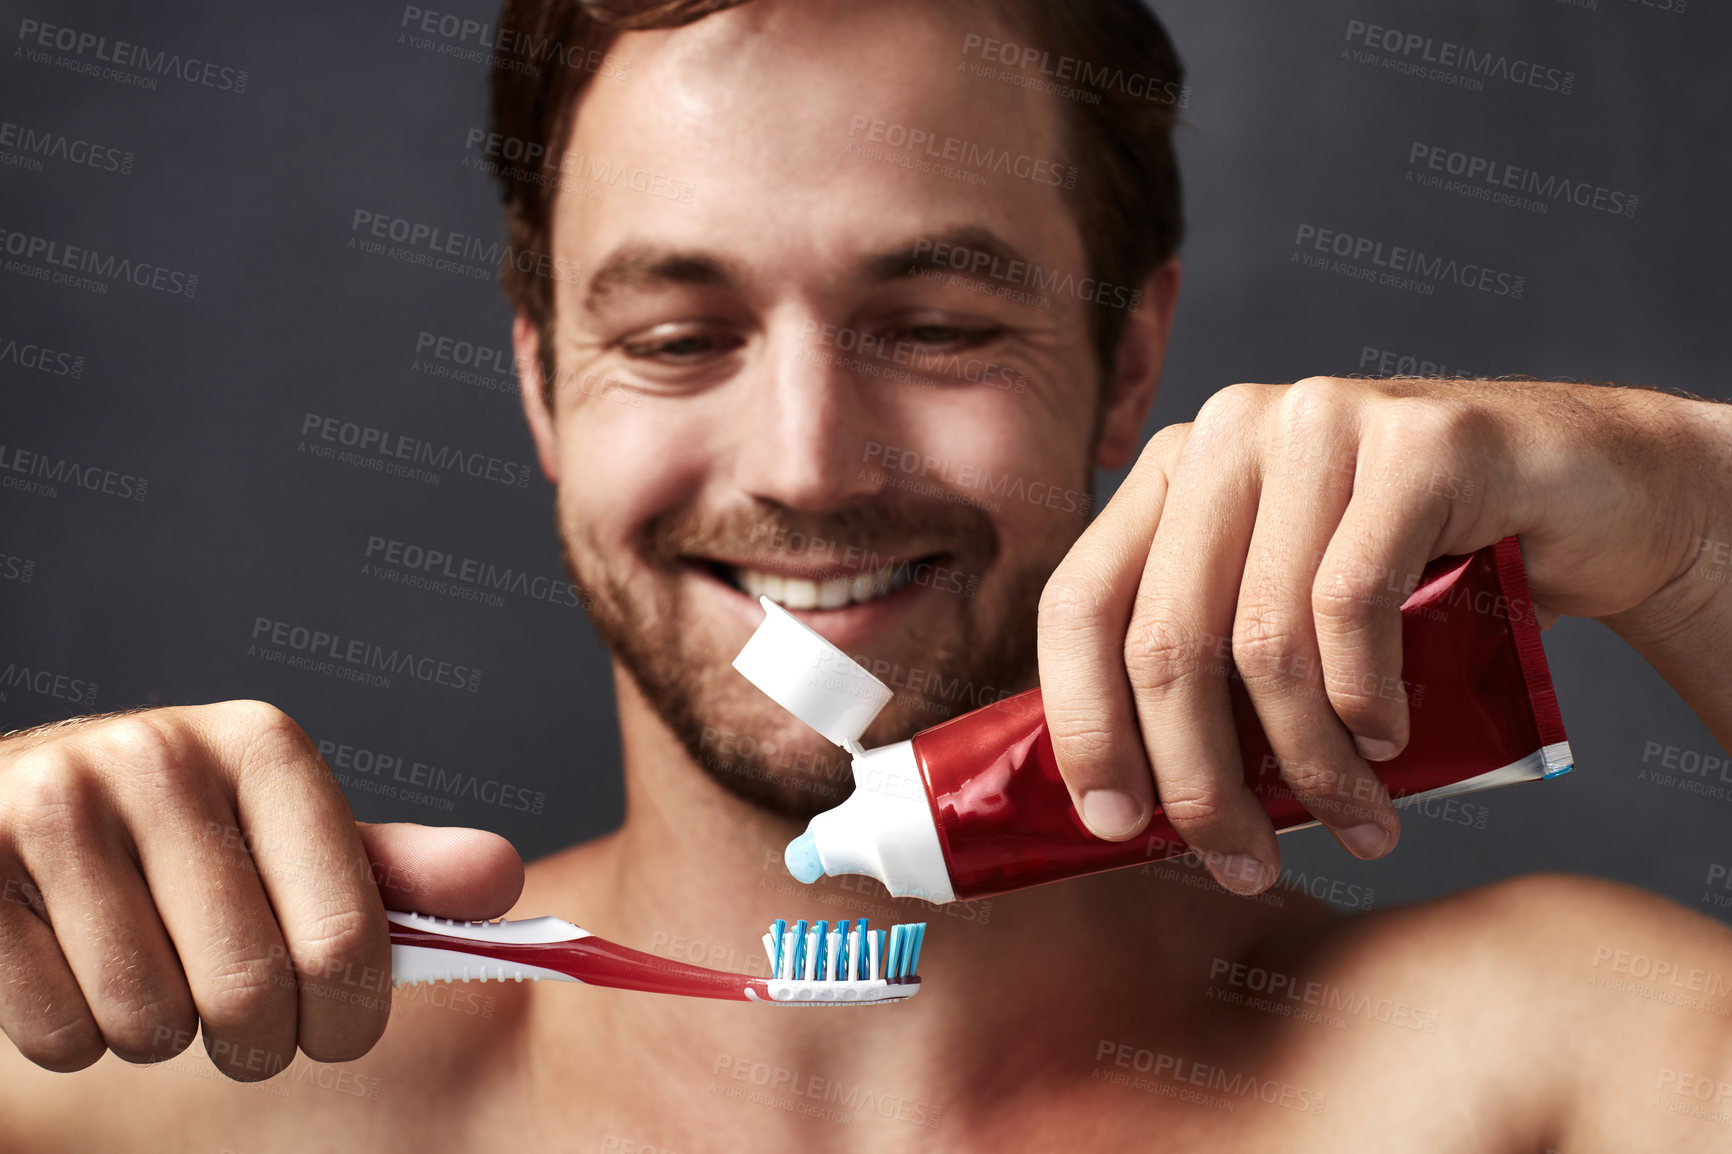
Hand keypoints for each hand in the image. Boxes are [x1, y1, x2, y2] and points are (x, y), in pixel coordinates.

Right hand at [0, 701, 522, 1078]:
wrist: (6, 814)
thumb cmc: (176, 842)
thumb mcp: (288, 835)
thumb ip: (391, 868)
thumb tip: (501, 880)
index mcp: (264, 746)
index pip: (345, 938)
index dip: (349, 1017)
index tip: (334, 1028)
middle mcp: (163, 756)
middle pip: (248, 992)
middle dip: (254, 1040)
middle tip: (239, 1023)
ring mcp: (57, 804)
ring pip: (148, 1022)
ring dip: (158, 1035)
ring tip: (148, 975)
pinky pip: (58, 1032)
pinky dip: (73, 1037)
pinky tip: (72, 967)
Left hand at [1038, 376, 1727, 892]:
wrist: (1595, 496)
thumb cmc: (1425, 576)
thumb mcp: (1291, 616)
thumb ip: (1207, 670)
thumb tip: (1116, 809)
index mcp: (1170, 474)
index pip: (1079, 604)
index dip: (1083, 724)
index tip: (1115, 827)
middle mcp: (1226, 431)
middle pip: (1165, 639)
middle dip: (1200, 780)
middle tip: (1243, 864)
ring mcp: (1318, 422)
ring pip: (1264, 640)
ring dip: (1306, 766)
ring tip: (1354, 823)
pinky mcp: (1416, 443)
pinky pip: (1353, 605)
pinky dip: (1365, 702)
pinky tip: (1390, 743)